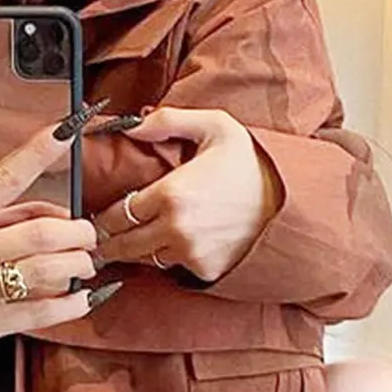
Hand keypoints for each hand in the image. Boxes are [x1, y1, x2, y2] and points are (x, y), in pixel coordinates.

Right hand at [0, 112, 118, 380]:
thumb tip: (54, 215)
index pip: (0, 180)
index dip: (35, 154)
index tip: (64, 131)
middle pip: (39, 234)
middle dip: (77, 233)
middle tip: (87, 235)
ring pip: (47, 271)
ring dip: (78, 265)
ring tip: (83, 264)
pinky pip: (43, 312)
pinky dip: (72, 304)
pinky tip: (81, 297)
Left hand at [96, 107, 281, 281]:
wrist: (291, 201)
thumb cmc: (252, 163)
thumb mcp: (215, 126)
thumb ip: (168, 121)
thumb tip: (131, 124)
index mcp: (171, 194)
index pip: (117, 213)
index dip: (104, 215)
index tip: (100, 214)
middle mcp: (176, 229)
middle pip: (122, 244)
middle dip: (109, 240)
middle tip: (100, 237)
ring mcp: (191, 253)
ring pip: (144, 258)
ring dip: (136, 250)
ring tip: (132, 239)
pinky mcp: (205, 270)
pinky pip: (172, 268)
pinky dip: (167, 258)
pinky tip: (169, 244)